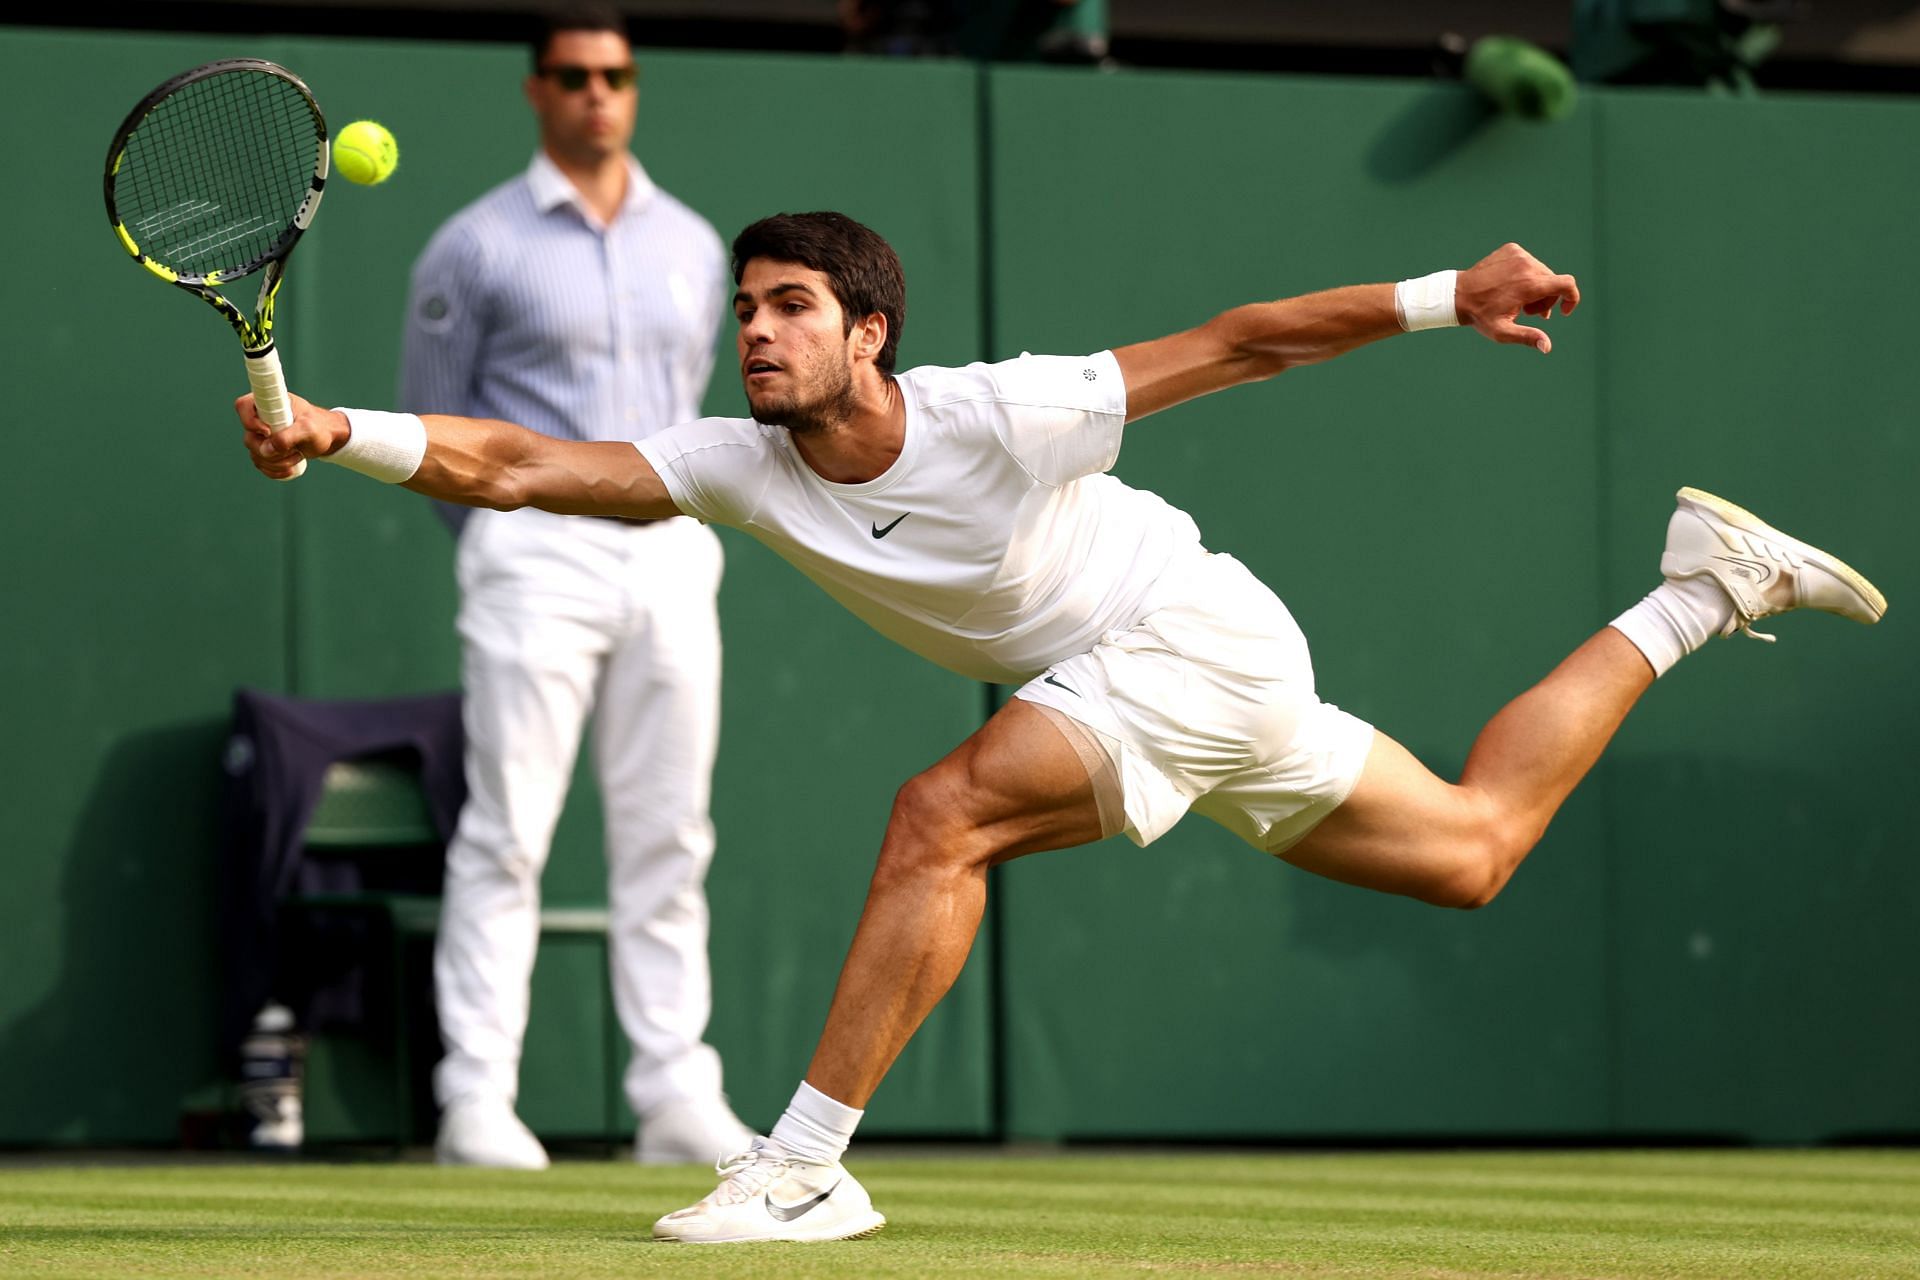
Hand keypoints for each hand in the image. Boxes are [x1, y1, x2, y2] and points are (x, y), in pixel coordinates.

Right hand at [235, 392, 348, 478]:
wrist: (327, 437)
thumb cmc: (319, 426)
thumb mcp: (308, 429)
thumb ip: (288, 437)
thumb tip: (266, 449)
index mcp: (268, 403)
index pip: (243, 406)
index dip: (250, 422)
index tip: (269, 432)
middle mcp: (260, 419)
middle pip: (249, 439)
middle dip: (272, 452)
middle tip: (294, 450)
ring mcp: (261, 436)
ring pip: (256, 455)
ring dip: (277, 463)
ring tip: (298, 455)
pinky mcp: (266, 450)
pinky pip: (261, 464)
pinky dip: (274, 471)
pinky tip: (290, 469)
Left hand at [1455, 243, 1580, 353]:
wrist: (1458, 294)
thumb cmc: (1480, 316)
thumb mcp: (1503, 332)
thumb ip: (1528, 337)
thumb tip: (1547, 347)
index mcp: (1529, 285)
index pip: (1567, 284)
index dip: (1572, 298)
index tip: (1563, 311)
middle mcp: (1527, 265)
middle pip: (1553, 282)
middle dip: (1546, 299)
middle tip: (1527, 312)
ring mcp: (1519, 254)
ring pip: (1542, 272)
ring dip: (1536, 287)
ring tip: (1517, 301)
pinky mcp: (1512, 249)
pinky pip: (1530, 263)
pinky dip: (1526, 275)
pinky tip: (1509, 286)